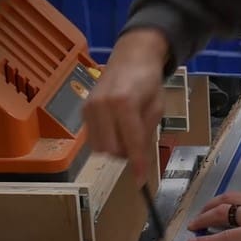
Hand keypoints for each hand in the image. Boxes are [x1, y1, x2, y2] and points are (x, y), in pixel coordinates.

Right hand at [83, 29, 168, 182]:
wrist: (131, 58)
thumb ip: (146, 134)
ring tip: (127, 134)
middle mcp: (102, 105)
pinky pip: (93, 138)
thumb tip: (139, 160)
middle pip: (111, 150)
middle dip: (126, 155)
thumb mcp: (156, 108)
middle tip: (138, 146)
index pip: (131, 143)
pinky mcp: (83, 110)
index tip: (140, 182)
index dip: (137, 164)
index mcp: (124, 103)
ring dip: (115, 149)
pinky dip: (106, 140)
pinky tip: (116, 128)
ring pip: (100, 147)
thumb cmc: (148, 83)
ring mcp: (89, 107)